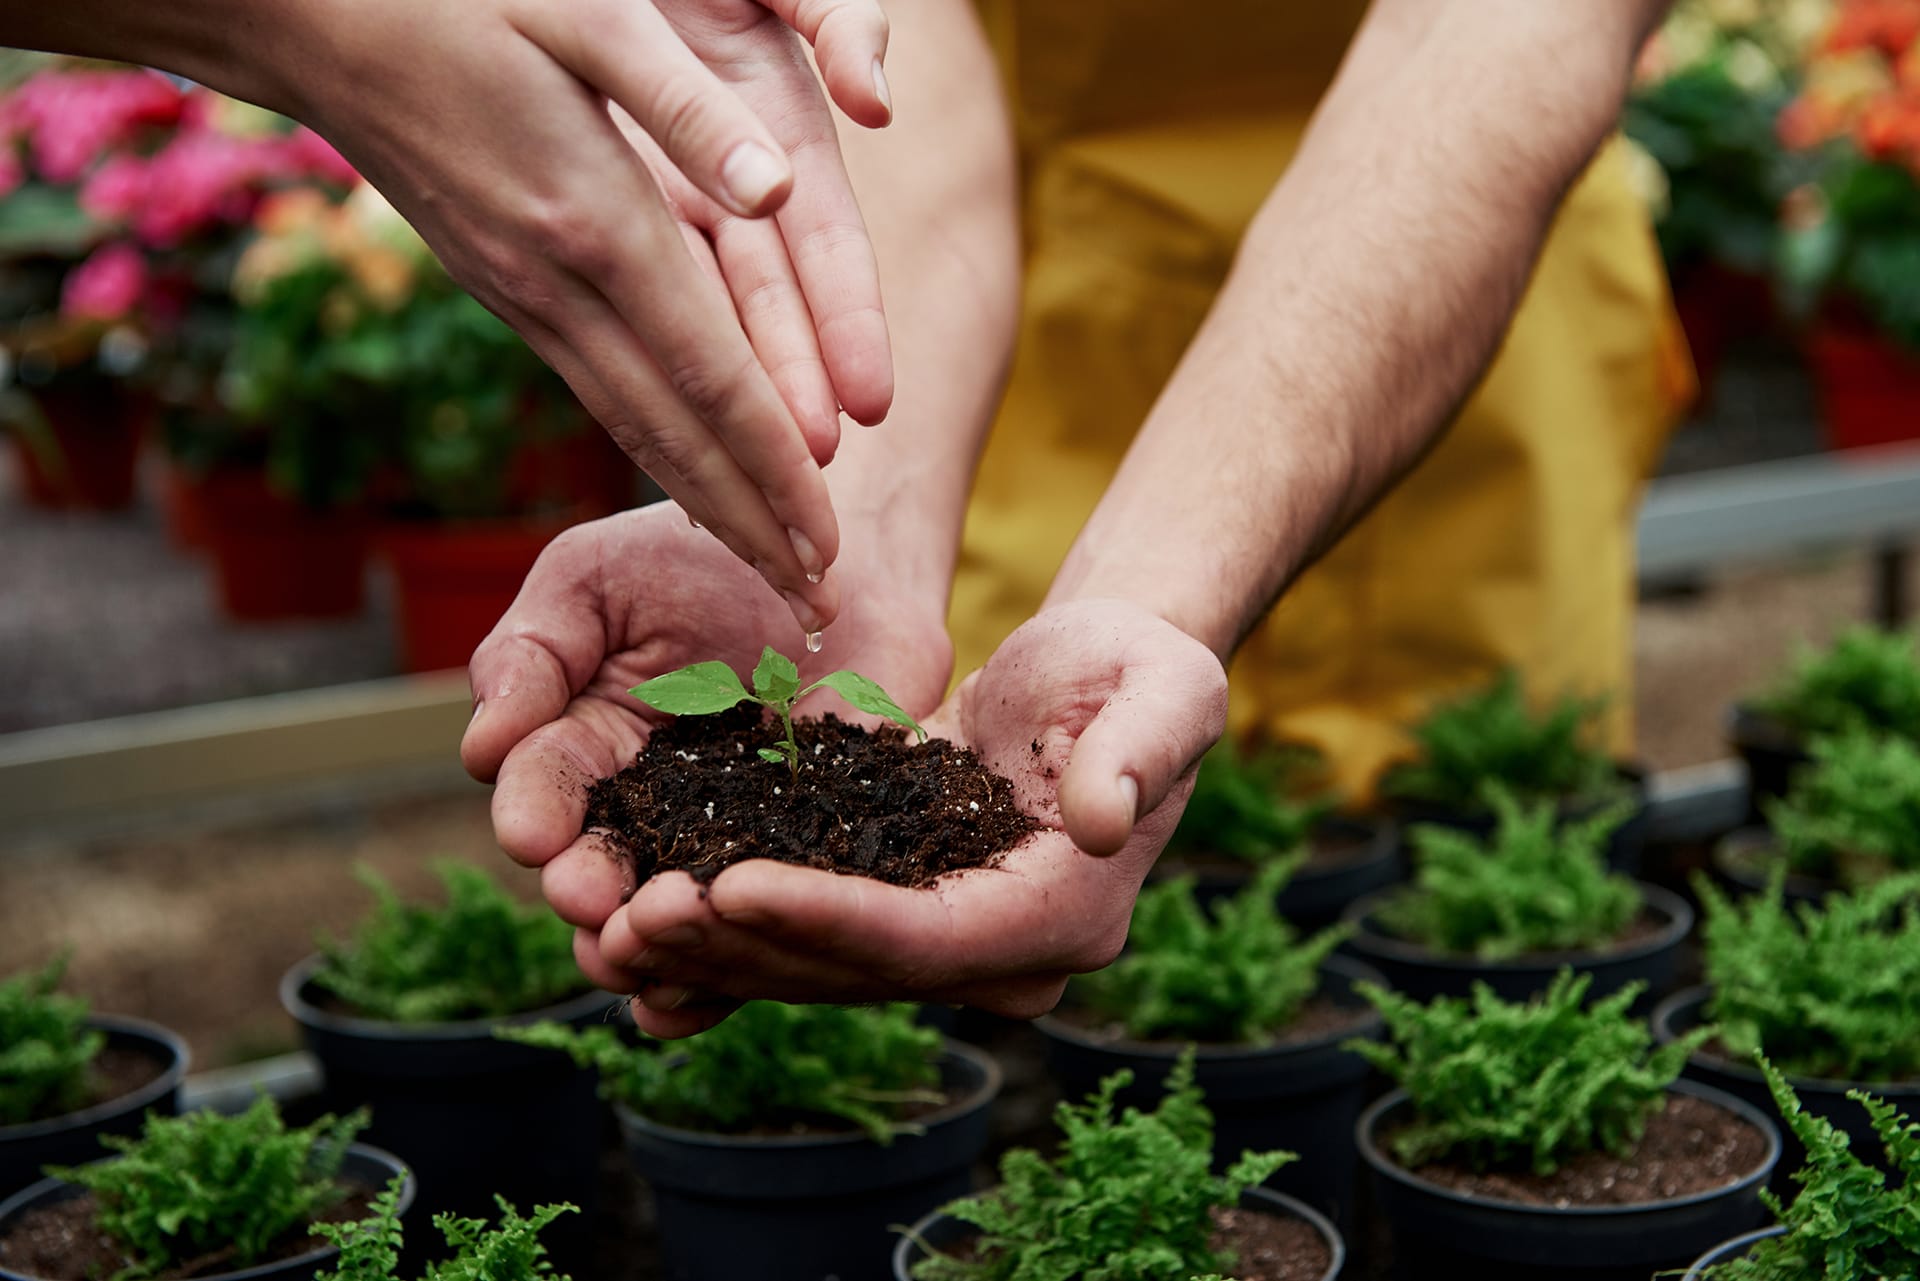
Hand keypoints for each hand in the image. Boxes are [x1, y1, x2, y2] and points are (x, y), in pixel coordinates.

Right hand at [255, 0, 895, 631]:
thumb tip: (778, 192)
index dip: (777, 473)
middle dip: (754, 527)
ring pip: (633, 428)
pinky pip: (598, 393)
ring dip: (708, 507)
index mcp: (599, 224)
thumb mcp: (589, 14)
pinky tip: (691, 480)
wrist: (314, 16)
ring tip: (771, 569)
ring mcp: (526, 298)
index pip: (713, 381)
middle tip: (817, 610)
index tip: (828, 550)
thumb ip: (689, 108)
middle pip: (676, 437)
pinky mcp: (508, 292)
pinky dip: (655, 452)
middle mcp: (560, 286)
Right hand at [461, 501, 954, 1002]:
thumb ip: (532, 653)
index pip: (542, 790)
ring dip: (653, 944)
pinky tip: (714, 997)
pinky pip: (774, 916)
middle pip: (601, 872)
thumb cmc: (701, 552)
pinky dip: (741, 962)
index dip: (536, 814)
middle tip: (592, 904)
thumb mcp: (595, 581)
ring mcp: (729, 839)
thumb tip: (479, 745)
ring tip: (646, 958)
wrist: (841, 555)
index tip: (535, 835)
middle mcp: (646, 810)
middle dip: (589, 891)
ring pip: (677, 914)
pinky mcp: (811, 853)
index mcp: (583, 745)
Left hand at [591, 599, 1229, 1036]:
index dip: (824, 918)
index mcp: (1062, 913)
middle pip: (852, 970)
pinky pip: (804, 936)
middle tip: (632, 916)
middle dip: (740, 947)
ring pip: (813, 966)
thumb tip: (1098, 820)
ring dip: (711, 952)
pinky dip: (725, 932)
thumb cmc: (1138, 667)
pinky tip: (639, 919)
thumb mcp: (1165, 687)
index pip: (928, 937)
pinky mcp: (900, 909)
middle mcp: (1002, 952)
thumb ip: (1141, 749)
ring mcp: (949, 940)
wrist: (1106, 676)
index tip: (728, 883)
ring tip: (608, 922)